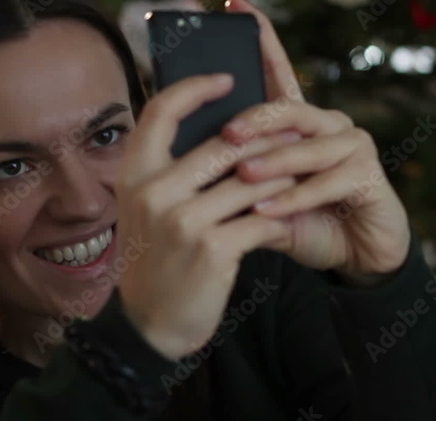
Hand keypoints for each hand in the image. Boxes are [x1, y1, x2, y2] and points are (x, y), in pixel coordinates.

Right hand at [114, 74, 303, 359]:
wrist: (152, 326)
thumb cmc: (157, 264)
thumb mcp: (146, 213)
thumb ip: (170, 175)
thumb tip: (218, 136)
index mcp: (134, 175)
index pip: (161, 111)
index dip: (195, 88)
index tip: (227, 79)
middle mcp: (154, 192)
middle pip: (222, 144)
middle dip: (266, 139)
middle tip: (294, 134)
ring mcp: (183, 220)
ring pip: (250, 182)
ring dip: (282, 179)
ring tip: (301, 175)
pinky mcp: (213, 249)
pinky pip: (261, 220)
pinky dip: (280, 219)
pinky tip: (288, 222)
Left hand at [224, 0, 410, 286]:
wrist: (357, 257)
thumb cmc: (308, 222)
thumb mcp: (264, 200)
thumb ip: (237, 182)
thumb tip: (184, 167)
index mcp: (301, 124)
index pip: (279, 75)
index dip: (262, 40)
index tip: (235, 6)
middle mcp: (329, 125)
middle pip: (288, 109)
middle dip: (253, 120)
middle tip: (224, 135)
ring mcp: (352, 146)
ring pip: (306, 145)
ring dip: (272, 163)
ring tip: (241, 177)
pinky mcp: (369, 175)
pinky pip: (326, 182)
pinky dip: (295, 198)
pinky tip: (267, 209)